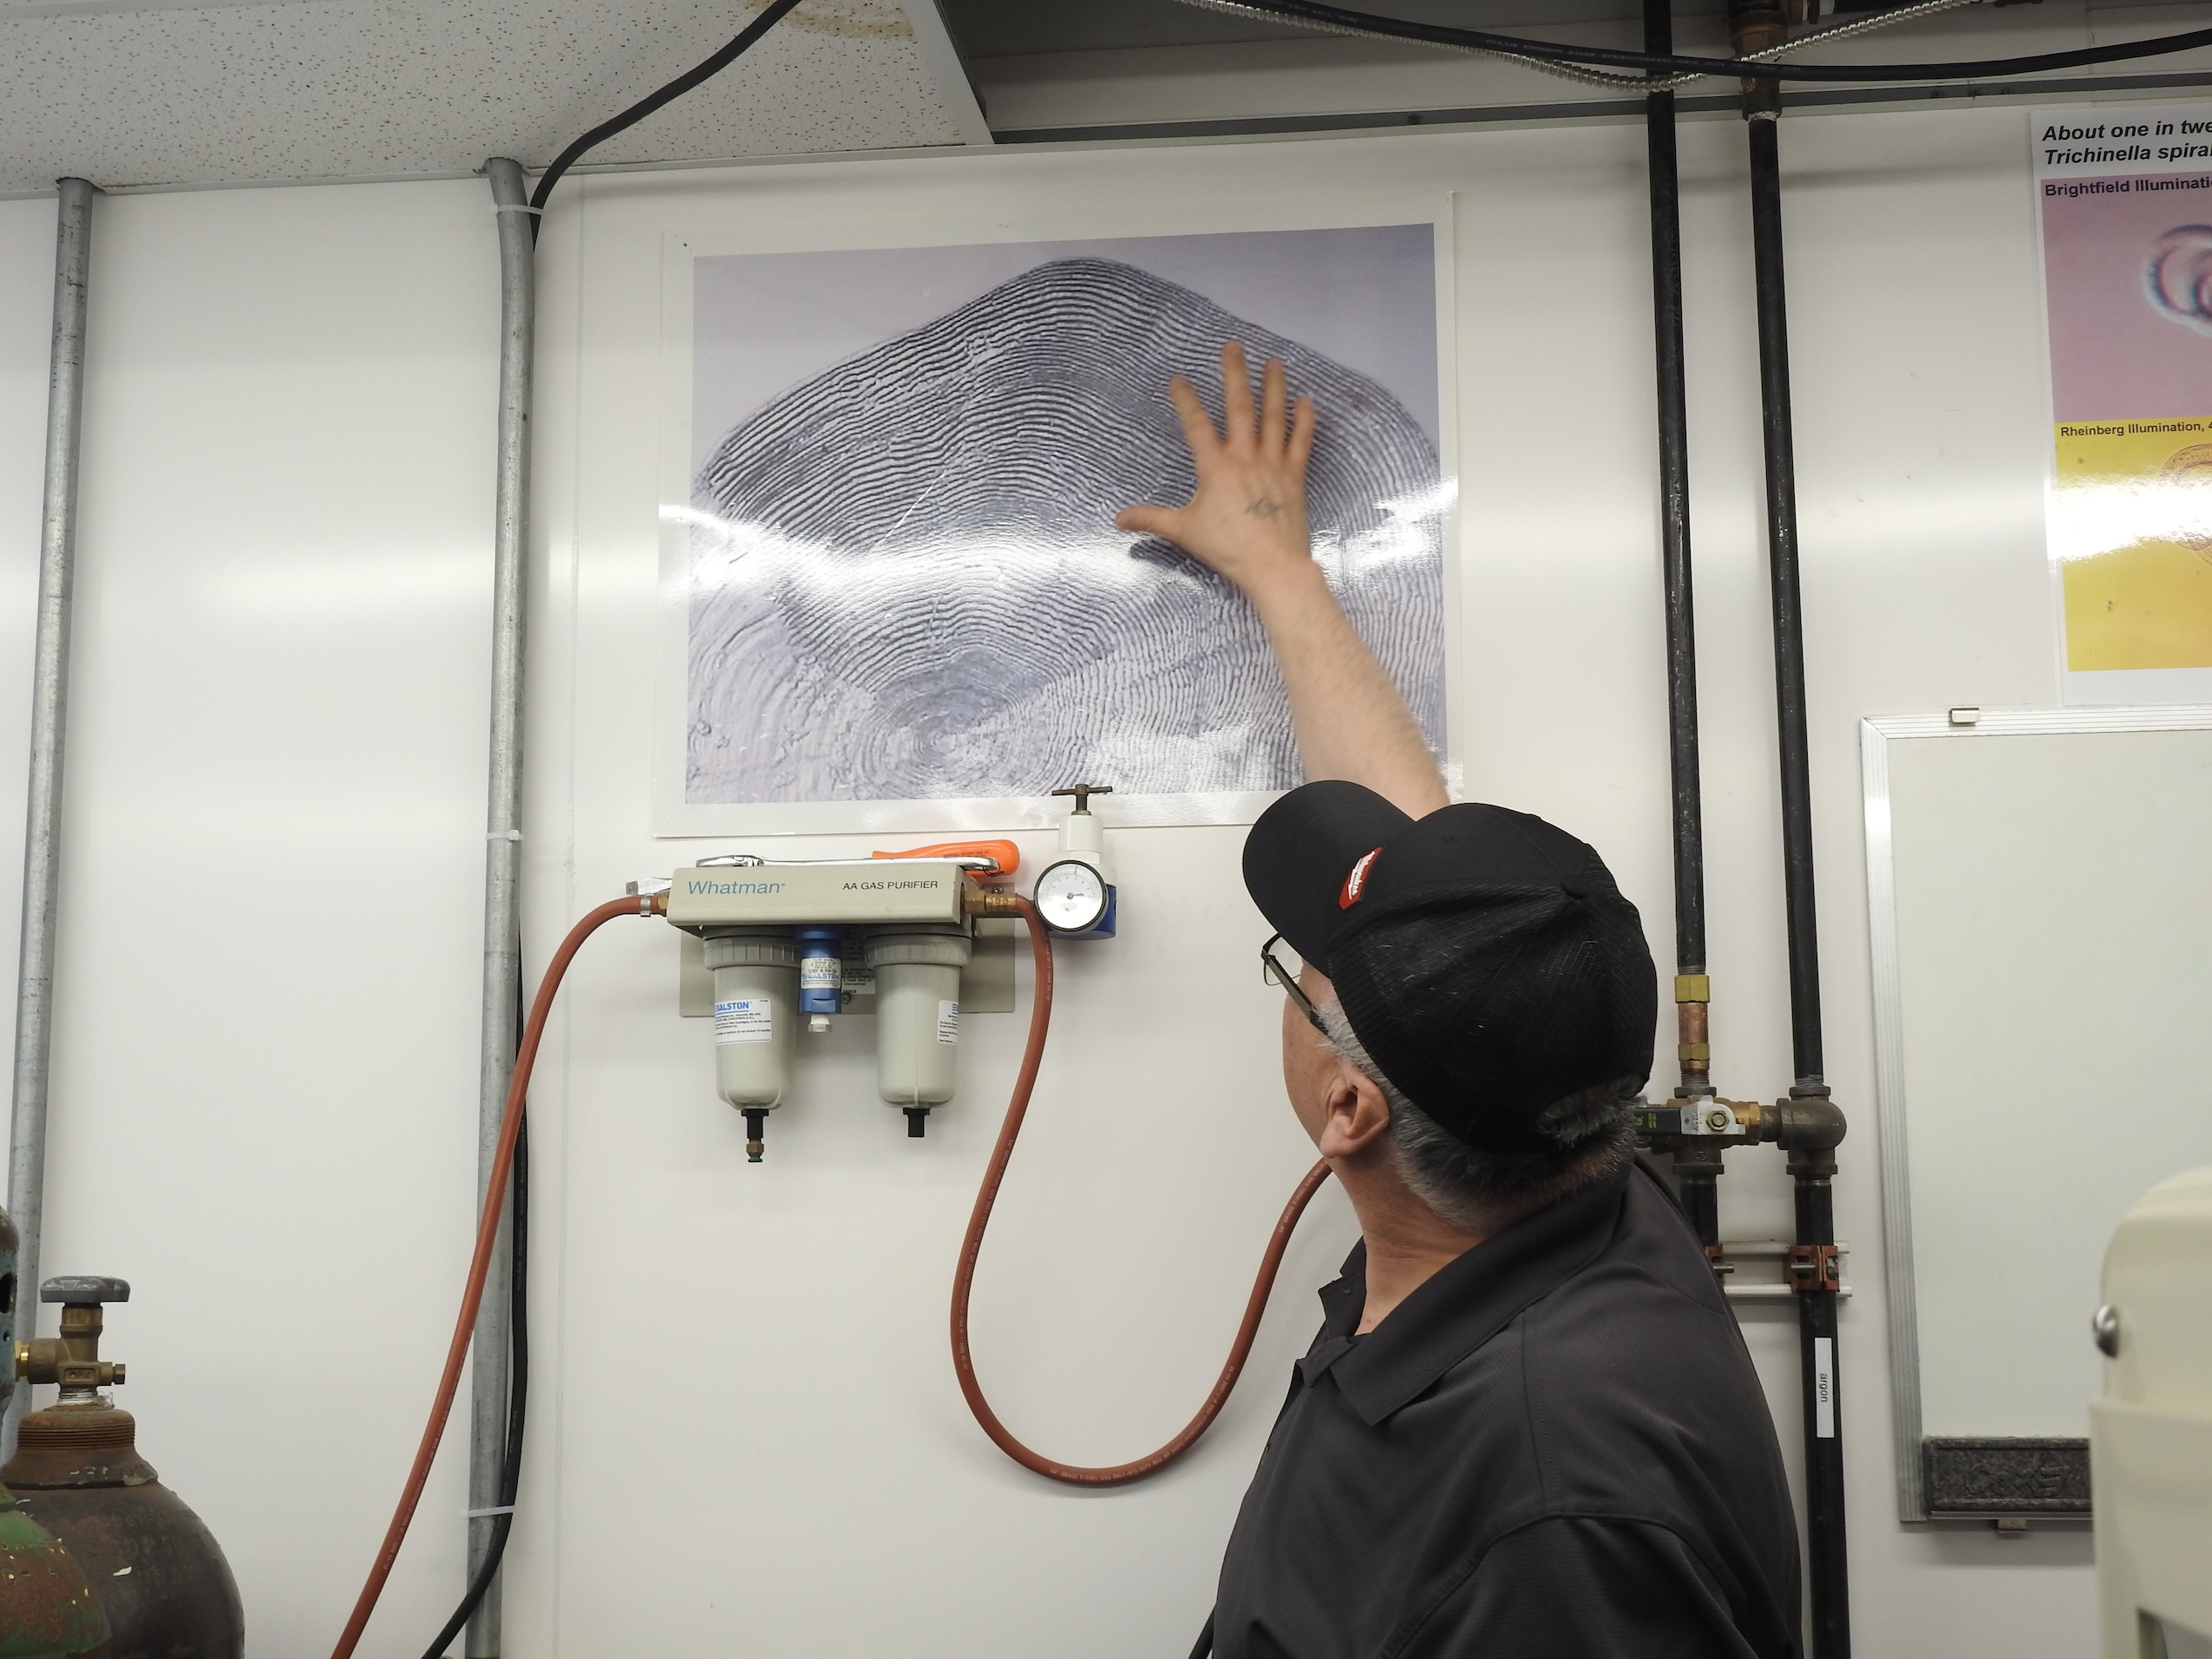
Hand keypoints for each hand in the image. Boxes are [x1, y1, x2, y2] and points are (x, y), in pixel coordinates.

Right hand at [1115, 341, 1318, 605]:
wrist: (1273, 565)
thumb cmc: (1227, 548)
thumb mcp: (1184, 531)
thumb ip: (1152, 519)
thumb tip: (1118, 519)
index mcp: (1215, 467)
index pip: (1196, 424)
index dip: (1186, 400)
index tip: (1178, 379)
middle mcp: (1244, 456)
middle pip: (1239, 406)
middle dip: (1234, 374)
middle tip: (1233, 346)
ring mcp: (1273, 463)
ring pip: (1273, 416)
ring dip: (1273, 386)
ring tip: (1273, 361)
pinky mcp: (1295, 475)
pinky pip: (1301, 441)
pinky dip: (1304, 419)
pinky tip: (1307, 399)